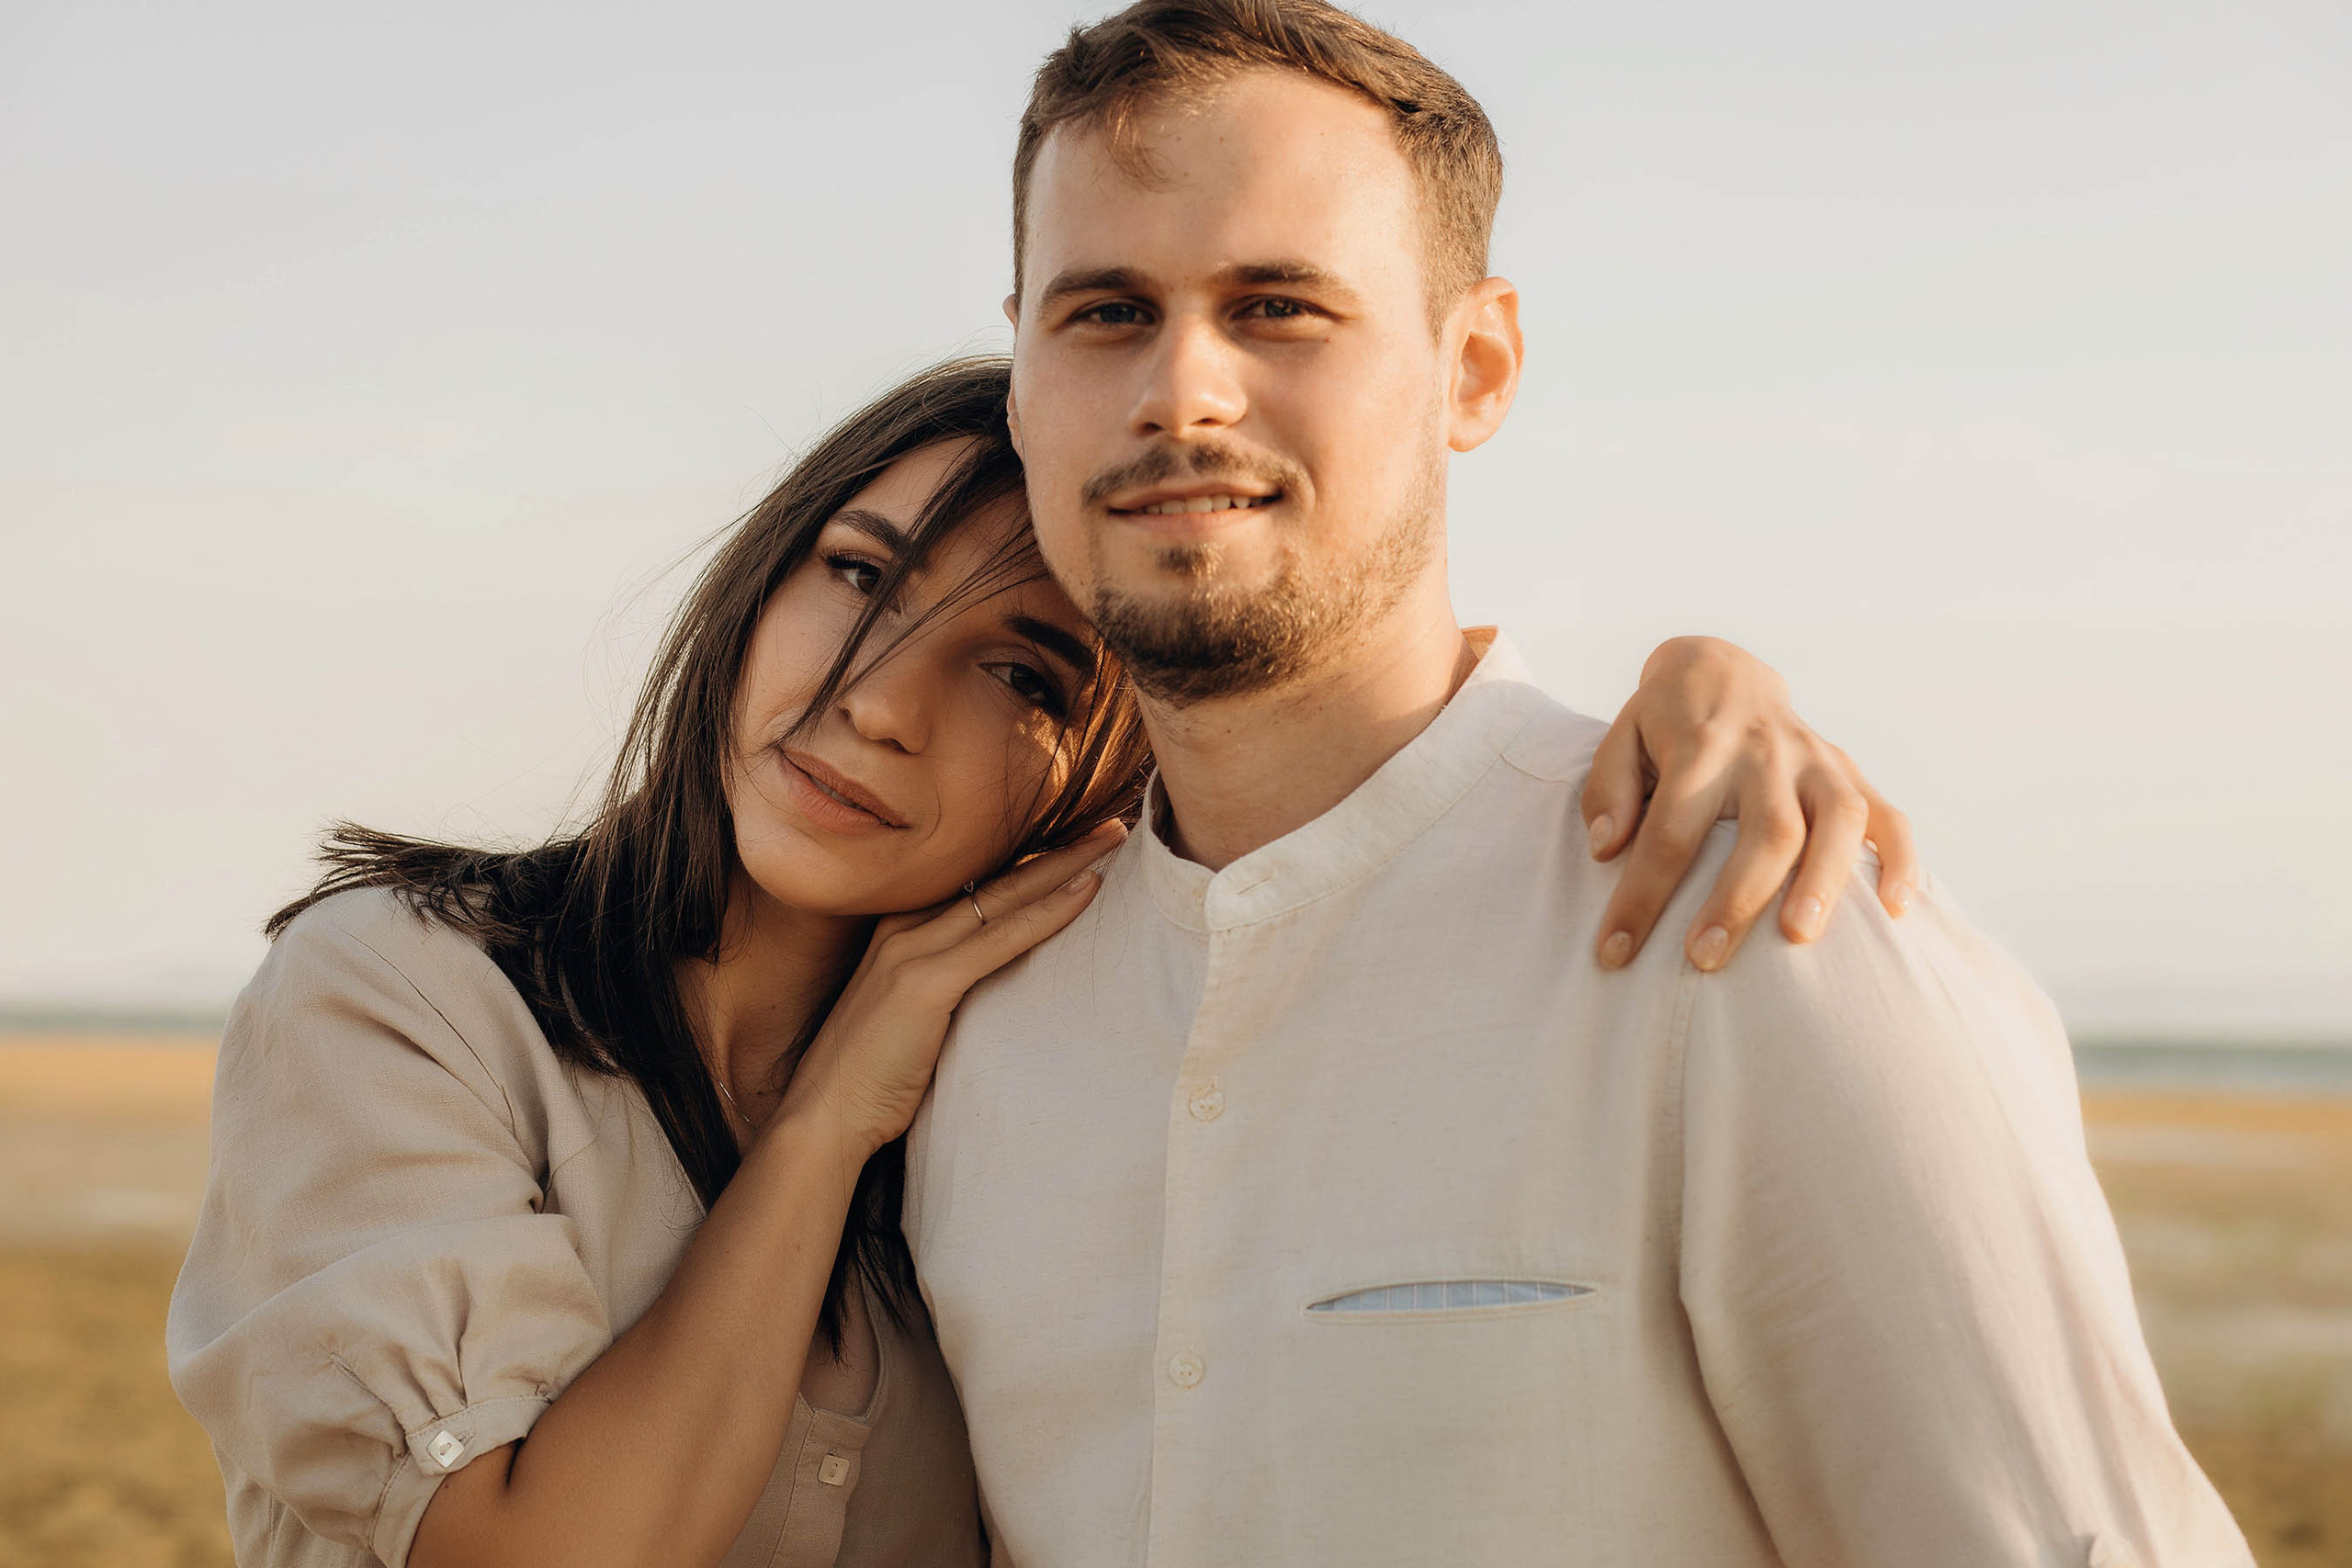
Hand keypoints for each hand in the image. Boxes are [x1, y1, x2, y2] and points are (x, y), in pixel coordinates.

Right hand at [778, 822, 1123, 1167]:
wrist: (823, 1117)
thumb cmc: (869, 1078)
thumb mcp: (911, 1018)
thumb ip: (945, 988)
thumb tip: (996, 985)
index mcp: (899, 932)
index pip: (978, 886)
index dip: (1030, 864)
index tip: (1078, 846)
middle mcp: (904, 929)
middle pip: (998, 879)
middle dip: (1059, 849)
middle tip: (1112, 827)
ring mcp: (911, 952)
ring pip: (1005, 896)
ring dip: (1065, 865)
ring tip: (1114, 840)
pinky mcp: (924, 983)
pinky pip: (1000, 938)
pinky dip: (1047, 912)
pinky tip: (1087, 891)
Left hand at [1583, 637, 1916, 972]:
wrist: (1723, 672)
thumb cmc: (1664, 725)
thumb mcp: (1619, 739)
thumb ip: (1608, 790)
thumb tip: (1608, 849)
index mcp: (1701, 746)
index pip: (1668, 831)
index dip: (1641, 897)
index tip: (1613, 952)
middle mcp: (1766, 752)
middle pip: (1767, 830)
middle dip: (1737, 899)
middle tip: (1704, 958)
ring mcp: (1817, 762)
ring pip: (1839, 821)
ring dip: (1823, 881)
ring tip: (1799, 938)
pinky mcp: (1852, 773)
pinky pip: (1890, 817)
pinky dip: (1901, 862)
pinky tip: (1895, 912)